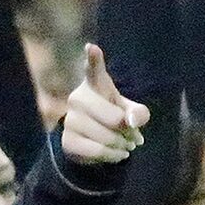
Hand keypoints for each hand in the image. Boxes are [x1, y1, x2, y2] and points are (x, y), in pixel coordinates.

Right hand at [58, 42, 148, 166]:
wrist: (91, 140)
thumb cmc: (113, 117)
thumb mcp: (130, 111)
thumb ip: (138, 113)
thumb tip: (131, 122)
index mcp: (95, 85)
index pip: (94, 70)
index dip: (93, 59)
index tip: (92, 47)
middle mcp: (77, 98)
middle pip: (113, 118)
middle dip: (128, 131)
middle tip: (135, 137)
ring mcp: (70, 119)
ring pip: (106, 137)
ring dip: (122, 146)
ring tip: (126, 146)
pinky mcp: (66, 139)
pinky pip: (96, 150)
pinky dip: (113, 156)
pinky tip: (117, 154)